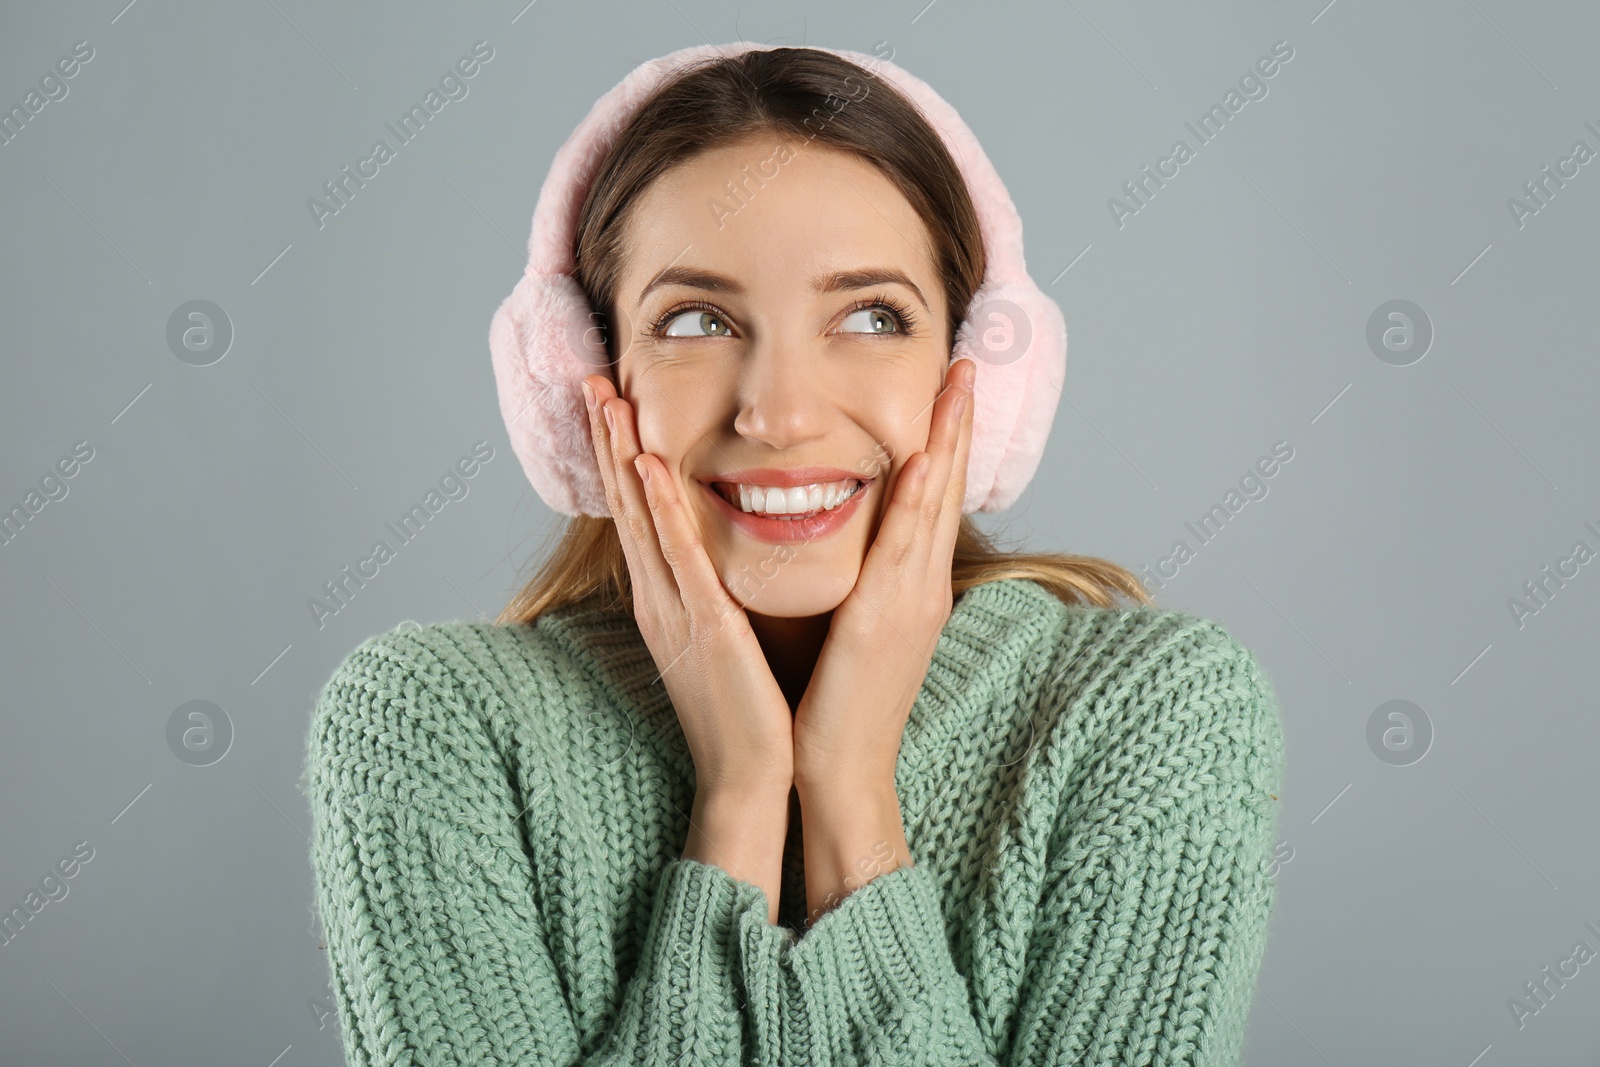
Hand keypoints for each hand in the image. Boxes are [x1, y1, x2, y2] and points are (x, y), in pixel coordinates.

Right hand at [581, 374, 794, 796]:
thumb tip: (718, 557)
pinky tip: (648, 467)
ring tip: (607, 400)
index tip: (609, 403)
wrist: (749, 776)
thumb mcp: (723, 636)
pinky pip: (679, 559)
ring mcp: (675, 611)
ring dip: (622, 457)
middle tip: (591, 380)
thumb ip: (714, 592)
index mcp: (667, 598)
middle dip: (606, 442)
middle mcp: (659, 598)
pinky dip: (660, 511)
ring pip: (641, 520)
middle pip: (625, 505)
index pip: (636, 513)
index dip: (619, 457)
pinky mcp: (704, 627)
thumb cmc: (746, 710)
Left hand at [790, 358, 975, 792]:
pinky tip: (922, 461)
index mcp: (913, 587)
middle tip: (965, 364)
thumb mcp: (857, 628)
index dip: (945, 441)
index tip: (949, 389)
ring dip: (946, 442)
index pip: (934, 497)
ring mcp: (913, 602)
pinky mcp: (887, 621)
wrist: (841, 769)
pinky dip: (917, 502)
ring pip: (934, 505)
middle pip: (946, 488)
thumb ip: (863, 583)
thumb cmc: (838, 702)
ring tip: (956, 387)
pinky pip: (904, 548)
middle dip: (957, 424)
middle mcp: (923, 586)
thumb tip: (854, 546)